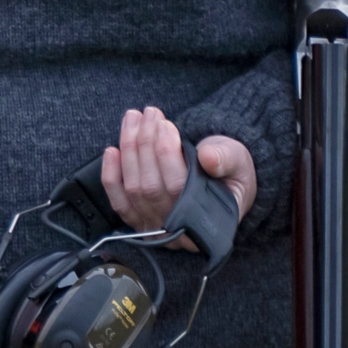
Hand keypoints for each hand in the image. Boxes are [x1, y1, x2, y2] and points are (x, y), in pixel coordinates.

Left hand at [101, 107, 256, 236]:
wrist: (221, 181)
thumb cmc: (229, 171)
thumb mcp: (236, 161)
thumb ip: (225, 158)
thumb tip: (208, 156)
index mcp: (210, 221)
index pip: (179, 188)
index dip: (167, 153)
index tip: (165, 124)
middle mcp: (180, 233)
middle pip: (151, 187)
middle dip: (145, 143)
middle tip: (149, 113)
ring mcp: (156, 230)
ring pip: (134, 189)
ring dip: (129, 148)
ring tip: (134, 118)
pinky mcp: (139, 222)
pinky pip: (119, 202)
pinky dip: (111, 175)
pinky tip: (112, 150)